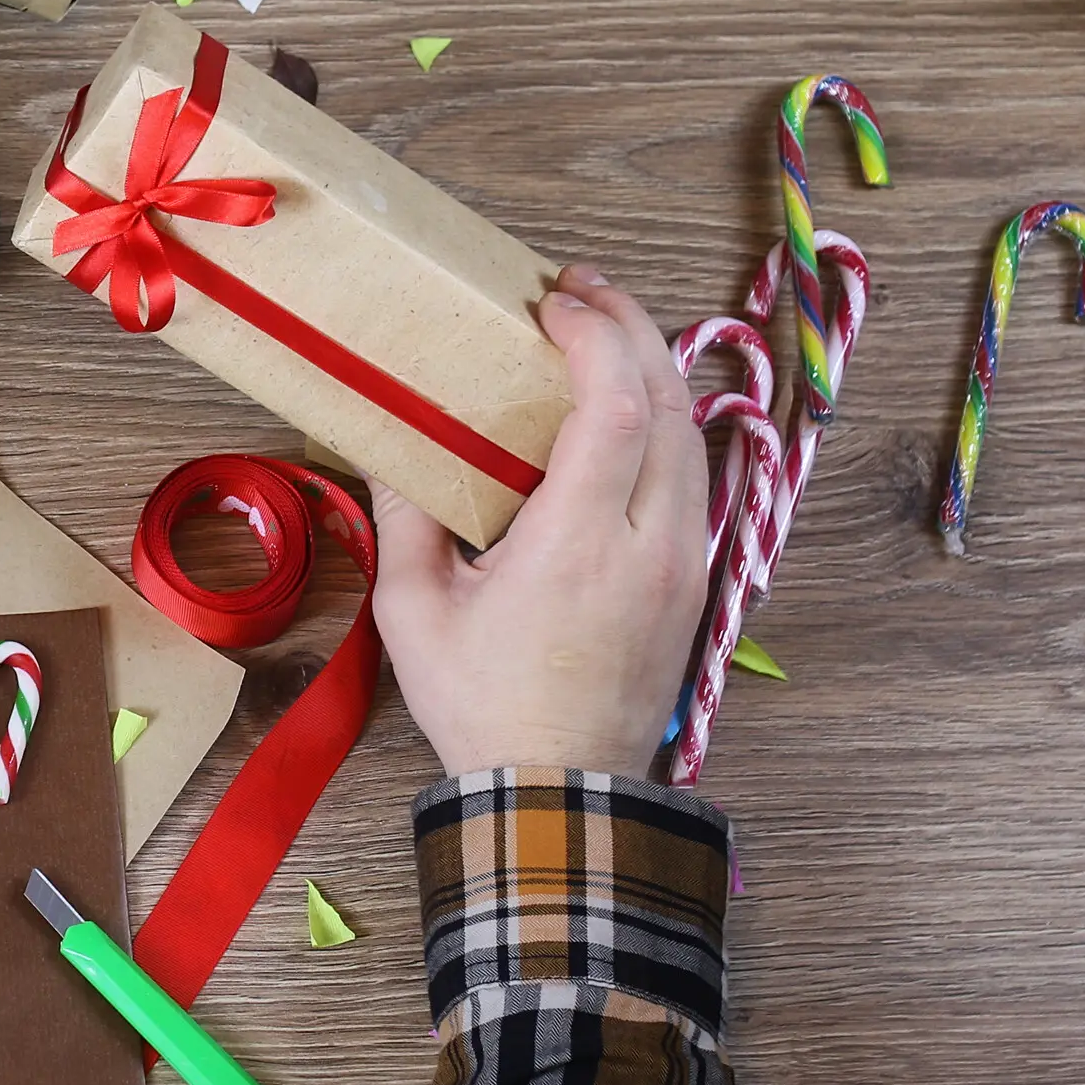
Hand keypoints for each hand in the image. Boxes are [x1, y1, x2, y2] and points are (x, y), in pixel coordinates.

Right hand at [369, 265, 708, 780]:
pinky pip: (693, 477)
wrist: (561, 792)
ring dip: (652, 373)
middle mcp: (652, 542)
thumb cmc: (483, 704)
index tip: (551, 305)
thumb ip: (405, 517)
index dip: (593, 339)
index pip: (615, 407)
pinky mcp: (693, 581)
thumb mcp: (415, 611)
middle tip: (580, 292)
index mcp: (582, 543)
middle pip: (668, 403)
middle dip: (630, 330)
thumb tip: (391, 444)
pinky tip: (626, 411)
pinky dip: (663, 423)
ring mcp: (684, 562)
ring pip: (692, 436)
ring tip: (603, 336)